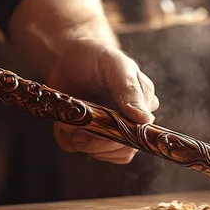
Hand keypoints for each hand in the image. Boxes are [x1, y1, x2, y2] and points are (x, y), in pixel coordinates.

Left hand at [47, 38, 158, 163]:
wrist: (70, 56)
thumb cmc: (98, 56)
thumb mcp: (116, 66)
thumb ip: (130, 91)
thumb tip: (144, 119)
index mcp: (143, 107)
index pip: (140, 137)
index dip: (121, 139)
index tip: (99, 126)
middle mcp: (129, 124)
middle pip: (121, 151)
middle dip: (97, 140)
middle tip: (79, 122)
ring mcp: (107, 132)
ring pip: (98, 153)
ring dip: (80, 138)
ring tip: (71, 115)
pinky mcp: (85, 135)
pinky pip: (76, 147)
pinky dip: (66, 136)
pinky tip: (65, 119)